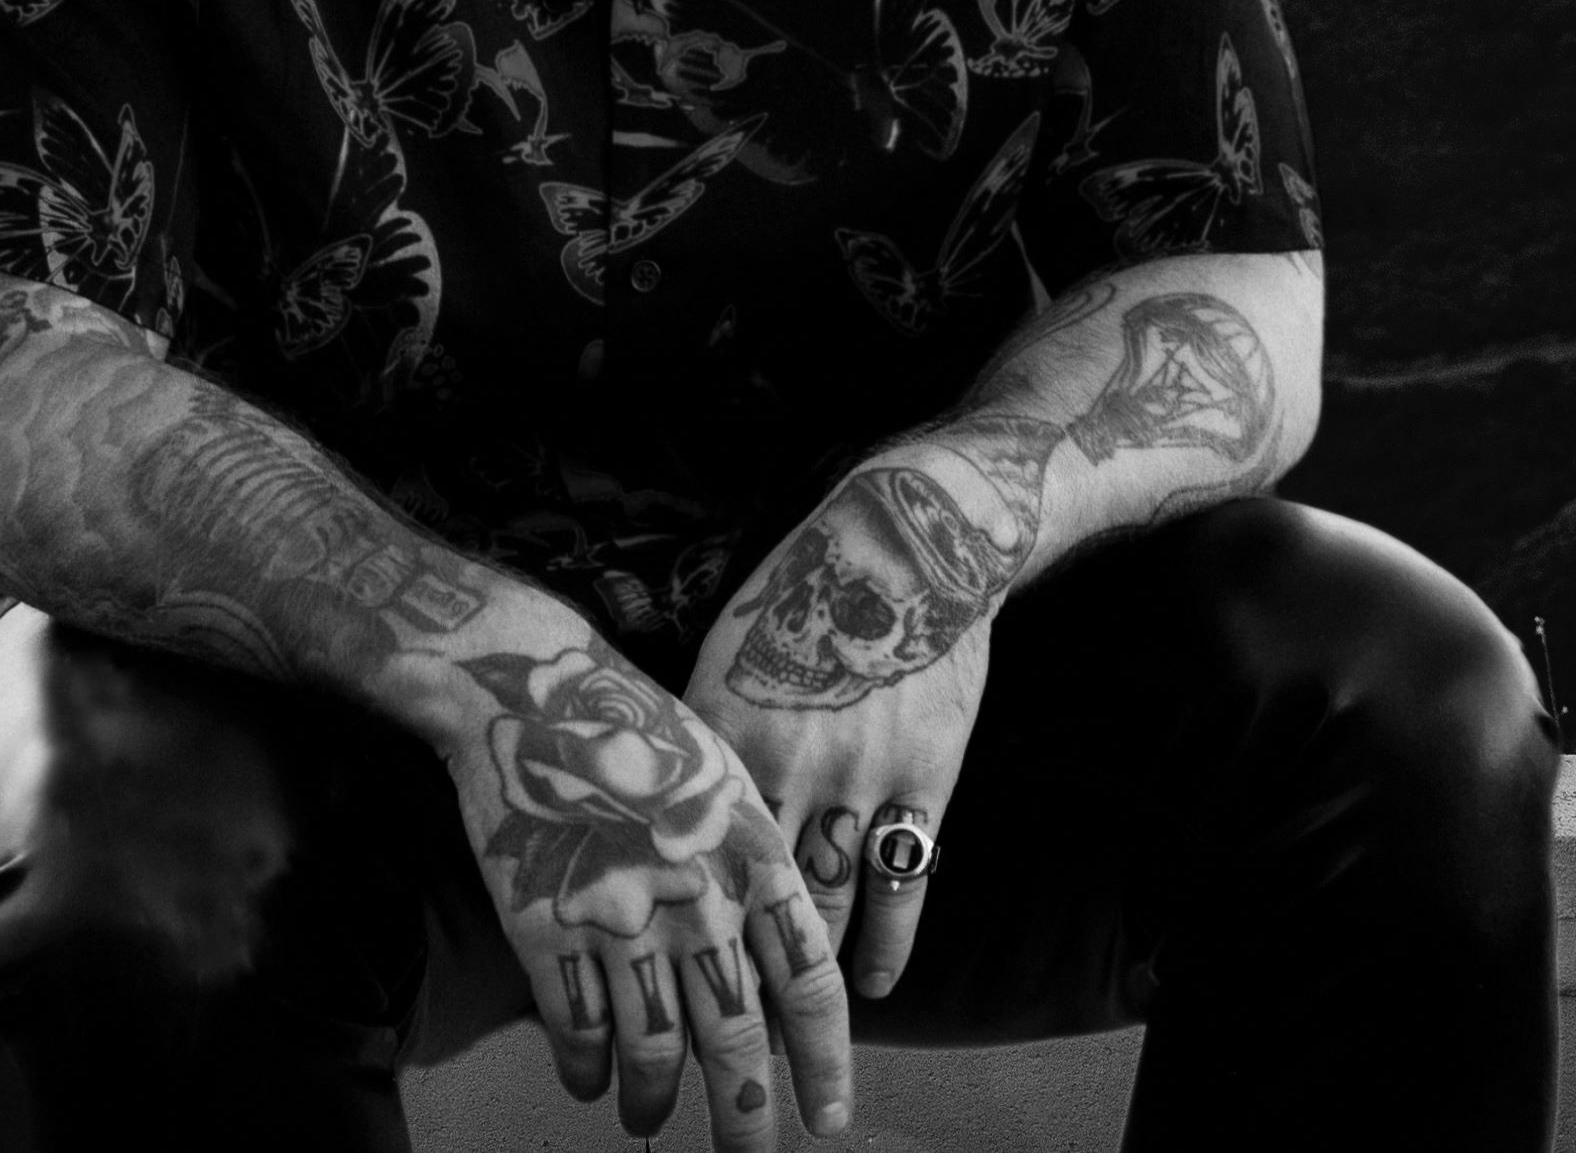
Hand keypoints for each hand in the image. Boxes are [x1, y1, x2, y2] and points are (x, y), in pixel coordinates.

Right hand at [441, 632, 852, 1145]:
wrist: (534, 686)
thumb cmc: (640, 733)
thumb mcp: (729, 785)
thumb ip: (758, 878)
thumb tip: (779, 976)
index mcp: (755, 859)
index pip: (811, 986)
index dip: (825, 1065)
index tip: (828, 1120)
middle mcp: (699, 899)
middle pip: (739, 1043)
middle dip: (747, 1121)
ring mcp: (623, 918)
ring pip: (657, 1054)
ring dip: (656, 1102)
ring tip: (650, 1119)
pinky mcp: (550, 928)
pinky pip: (578, 1032)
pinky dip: (587, 1070)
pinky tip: (590, 1081)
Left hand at [683, 452, 1014, 1002]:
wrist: (907, 541)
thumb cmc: (804, 583)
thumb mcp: (727, 641)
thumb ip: (699, 722)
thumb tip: (661, 789)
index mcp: (722, 726)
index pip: (683, 843)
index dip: (669, 914)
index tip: (653, 977)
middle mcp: (783, 761)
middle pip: (749, 892)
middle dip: (734, 970)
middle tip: (721, 1034)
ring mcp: (858, 776)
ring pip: (825, 900)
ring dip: (808, 973)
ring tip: (790, 1026)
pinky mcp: (922, 778)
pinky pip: (904, 881)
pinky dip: (888, 942)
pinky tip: (873, 982)